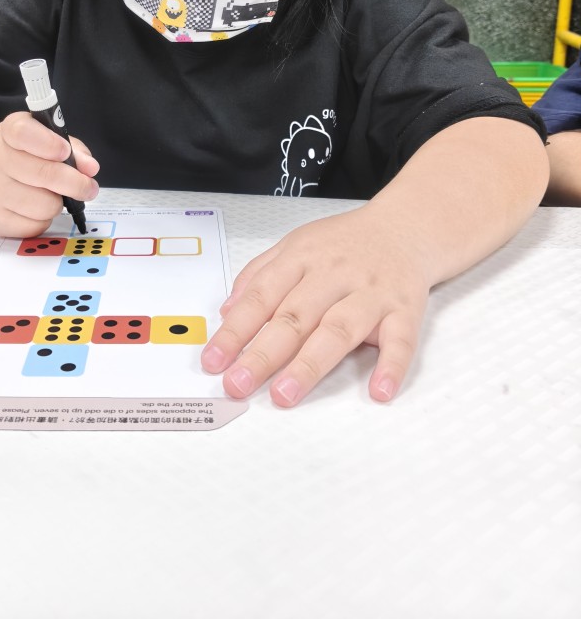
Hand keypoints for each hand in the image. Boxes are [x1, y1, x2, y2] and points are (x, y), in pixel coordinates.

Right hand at [0, 111, 98, 236]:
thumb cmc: (17, 155)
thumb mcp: (42, 139)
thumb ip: (71, 148)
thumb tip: (90, 168)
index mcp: (7, 132)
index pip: (23, 133)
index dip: (48, 143)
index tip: (65, 152)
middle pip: (42, 174)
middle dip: (75, 183)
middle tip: (89, 187)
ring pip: (44, 206)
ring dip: (58, 203)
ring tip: (53, 196)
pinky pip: (34, 226)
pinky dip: (43, 220)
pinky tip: (36, 209)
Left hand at [201, 205, 428, 406]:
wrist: (405, 226)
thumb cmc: (344, 244)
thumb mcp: (296, 244)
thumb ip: (260, 275)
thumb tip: (228, 312)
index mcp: (302, 258)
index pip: (262, 297)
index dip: (235, 330)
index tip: (214, 360)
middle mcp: (334, 274)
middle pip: (294, 317)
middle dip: (263, 353)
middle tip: (237, 383)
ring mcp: (371, 292)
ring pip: (338, 329)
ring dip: (310, 364)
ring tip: (284, 394)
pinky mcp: (405, 308)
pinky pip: (400, 339)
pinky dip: (391, 365)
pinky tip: (378, 390)